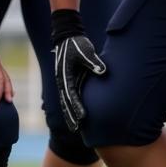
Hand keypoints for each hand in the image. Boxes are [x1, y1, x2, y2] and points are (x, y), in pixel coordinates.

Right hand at [51, 9, 106, 131]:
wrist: (68, 37)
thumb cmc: (78, 44)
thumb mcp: (86, 51)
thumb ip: (94, 62)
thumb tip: (103, 71)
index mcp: (65, 75)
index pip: (71, 94)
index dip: (77, 106)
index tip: (83, 117)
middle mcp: (62, 81)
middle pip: (66, 102)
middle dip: (70, 115)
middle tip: (76, 128)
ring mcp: (64, 82)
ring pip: (66, 102)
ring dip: (69, 114)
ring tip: (75, 128)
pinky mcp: (68, 81)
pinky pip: (69, 97)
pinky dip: (71, 107)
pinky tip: (76, 116)